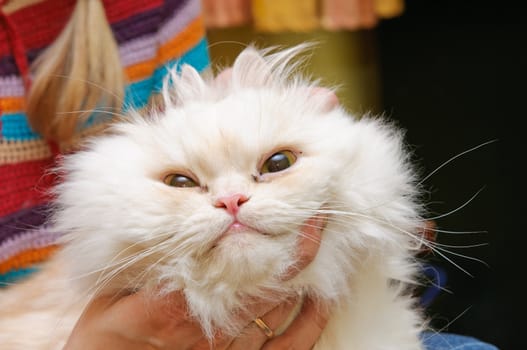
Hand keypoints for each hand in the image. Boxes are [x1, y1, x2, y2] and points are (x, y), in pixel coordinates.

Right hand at [63, 215, 327, 349]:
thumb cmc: (109, 337)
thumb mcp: (112, 293)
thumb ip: (146, 261)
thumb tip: (188, 223)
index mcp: (175, 308)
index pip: (229, 264)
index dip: (262, 232)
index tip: (279, 202)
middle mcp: (212, 334)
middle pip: (266, 282)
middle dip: (294, 244)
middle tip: (314, 209)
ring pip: (282, 308)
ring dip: (303, 270)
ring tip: (319, 234)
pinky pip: (291, 346)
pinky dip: (312, 319)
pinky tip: (323, 294)